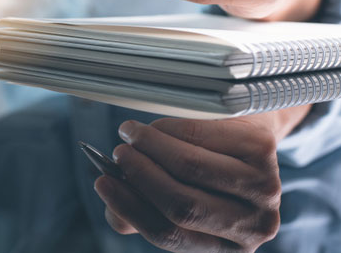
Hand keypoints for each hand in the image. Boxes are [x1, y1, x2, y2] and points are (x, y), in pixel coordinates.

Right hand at [94, 107, 310, 251]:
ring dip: (151, 146)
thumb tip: (112, 207)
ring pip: (191, 167)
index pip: (170, 234)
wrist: (246, 133)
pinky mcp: (263, 151)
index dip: (130, 208)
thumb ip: (140, 206)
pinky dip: (170, 127)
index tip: (102, 182)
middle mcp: (253, 227)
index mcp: (228, 248)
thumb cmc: (203, 170)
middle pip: (182, 204)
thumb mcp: (175, 195)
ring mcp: (264, 190)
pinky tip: (157, 125)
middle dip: (140, 174)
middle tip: (118, 153)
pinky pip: (203, 136)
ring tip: (130, 133)